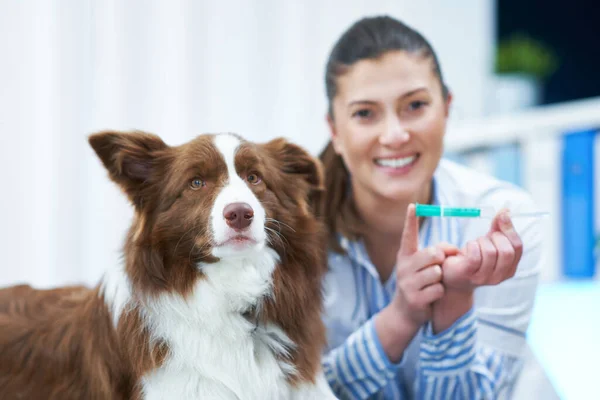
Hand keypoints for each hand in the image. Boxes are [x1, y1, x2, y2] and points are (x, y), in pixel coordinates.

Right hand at [387, 203, 446, 328]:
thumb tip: (455, 251)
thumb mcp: (424, 266)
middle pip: (433, 253)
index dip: (410, 220)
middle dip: (441, 260)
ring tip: (431, 285)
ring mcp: (407, 283)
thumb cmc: (419, 282)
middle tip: (437, 268)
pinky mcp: (414, 298)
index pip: (408, 234)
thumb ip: (438, 253)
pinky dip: (439, 293)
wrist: (405, 312)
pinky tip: (430, 296)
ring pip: (437, 272)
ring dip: (440, 280)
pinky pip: (438, 289)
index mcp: (405, 255)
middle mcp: (403, 266)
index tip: (412, 205)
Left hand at [441, 209, 522, 290]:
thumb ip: (498, 227)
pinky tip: (466, 249)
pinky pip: (475, 256)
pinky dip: (471, 246)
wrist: (451, 275)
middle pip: (507, 251)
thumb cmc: (473, 256)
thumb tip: (506, 211)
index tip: (502, 215)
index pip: (518, 247)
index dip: (510, 229)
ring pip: (490, 252)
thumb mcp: (488, 240)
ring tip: (474, 243)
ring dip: (480, 241)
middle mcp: (500, 276)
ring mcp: (484, 278)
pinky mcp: (468, 274)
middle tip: (485, 236)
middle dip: (495, 237)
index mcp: (509, 268)